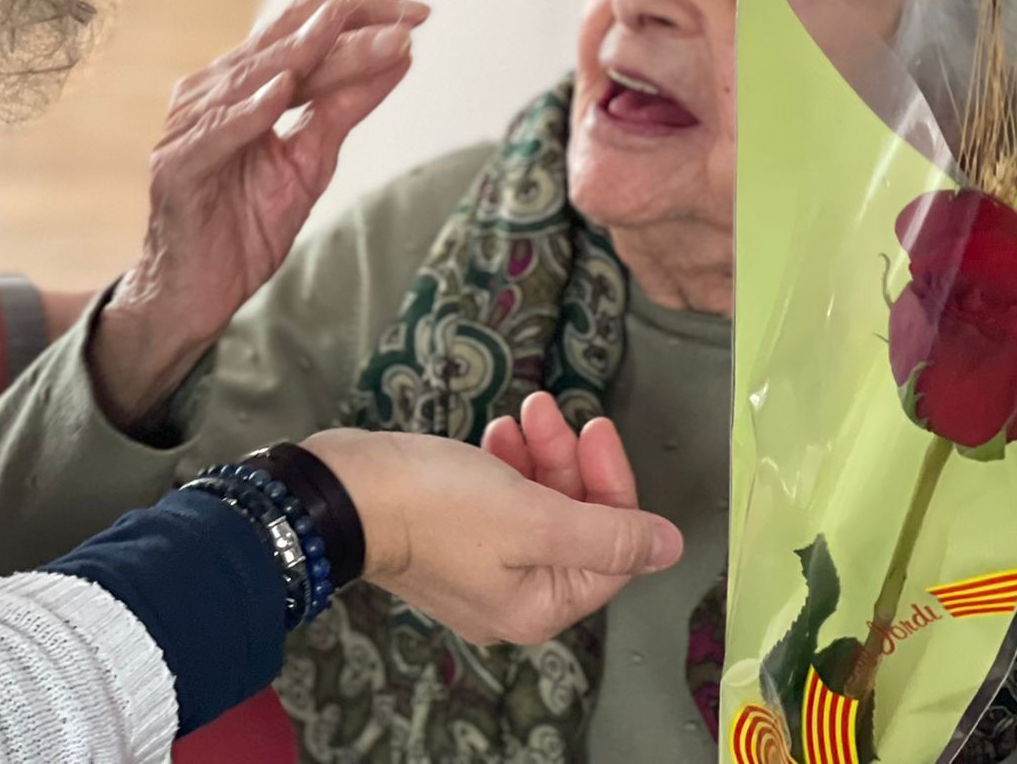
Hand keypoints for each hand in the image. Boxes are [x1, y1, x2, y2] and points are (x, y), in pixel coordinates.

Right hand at [90, 0, 428, 430]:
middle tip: (408, 21)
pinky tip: (280, 90)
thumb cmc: (244, 224)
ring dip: (313, 56)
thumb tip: (401, 54)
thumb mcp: (312, 160)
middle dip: (351, 27)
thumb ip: (346, 106)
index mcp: (244, 83)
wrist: (194, 297)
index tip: (419, 15)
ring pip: (258, 77)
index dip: (361, 13)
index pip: (303, 25)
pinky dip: (248, 110)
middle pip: (287, 40)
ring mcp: (191, 125)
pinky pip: (217, 132)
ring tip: (356, 38)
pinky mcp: (178, 166)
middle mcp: (214, 90)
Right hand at [307, 420, 682, 646]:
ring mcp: (482, 563)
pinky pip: (503, 497)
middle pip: (576, 524)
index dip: (614, 486)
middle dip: (572, 462)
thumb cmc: (434, 507)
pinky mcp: (453, 533)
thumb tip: (670, 547)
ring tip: (526, 411)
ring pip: (539, 503)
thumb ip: (607, 532)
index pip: (611, 549)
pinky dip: (509, 461)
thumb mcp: (532, 516)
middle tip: (555, 411)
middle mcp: (513, 594)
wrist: (346, 493)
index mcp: (538, 604)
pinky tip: (500, 430)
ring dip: (541, 452)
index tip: (598, 430)